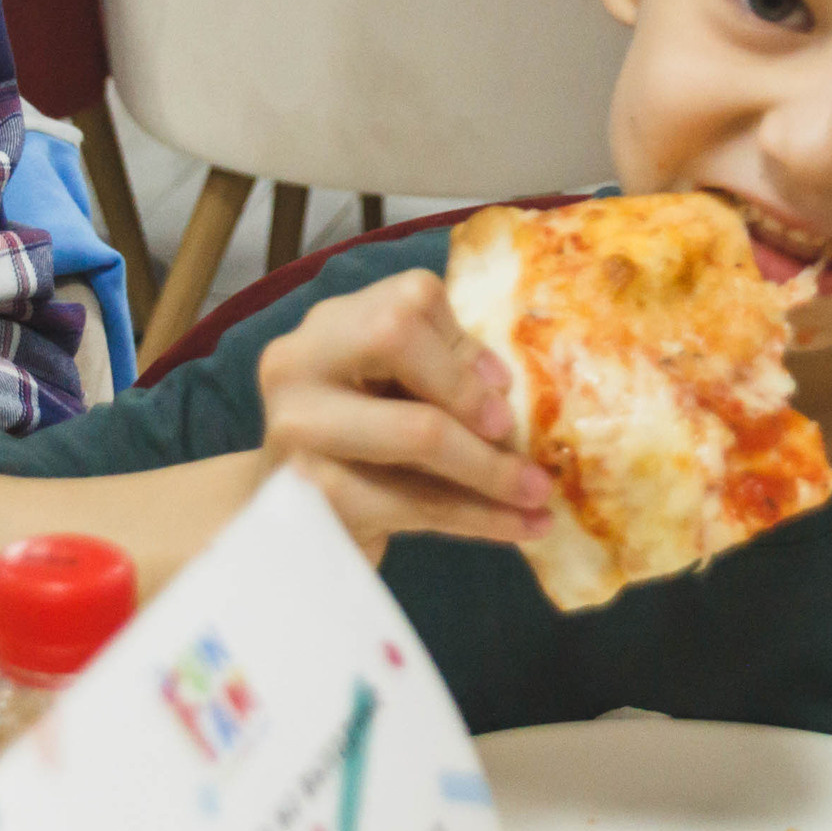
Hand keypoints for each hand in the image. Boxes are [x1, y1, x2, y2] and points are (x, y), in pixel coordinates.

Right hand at [258, 269, 555, 562]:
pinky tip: (522, 528)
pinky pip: (416, 504)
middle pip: (395, 339)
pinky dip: (480, 518)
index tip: (505, 385)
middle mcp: (298, 364)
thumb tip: (507, 384)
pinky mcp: (313, 498)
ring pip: (416, 432)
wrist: (290, 531)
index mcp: (326, 328)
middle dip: (469, 391)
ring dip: (493, 469)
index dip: (463, 341)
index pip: (406, 300)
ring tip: (540, 494)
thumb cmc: (360, 454)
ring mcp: (297, 430)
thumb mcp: (392, 400)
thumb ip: (439, 375)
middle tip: (514, 434)